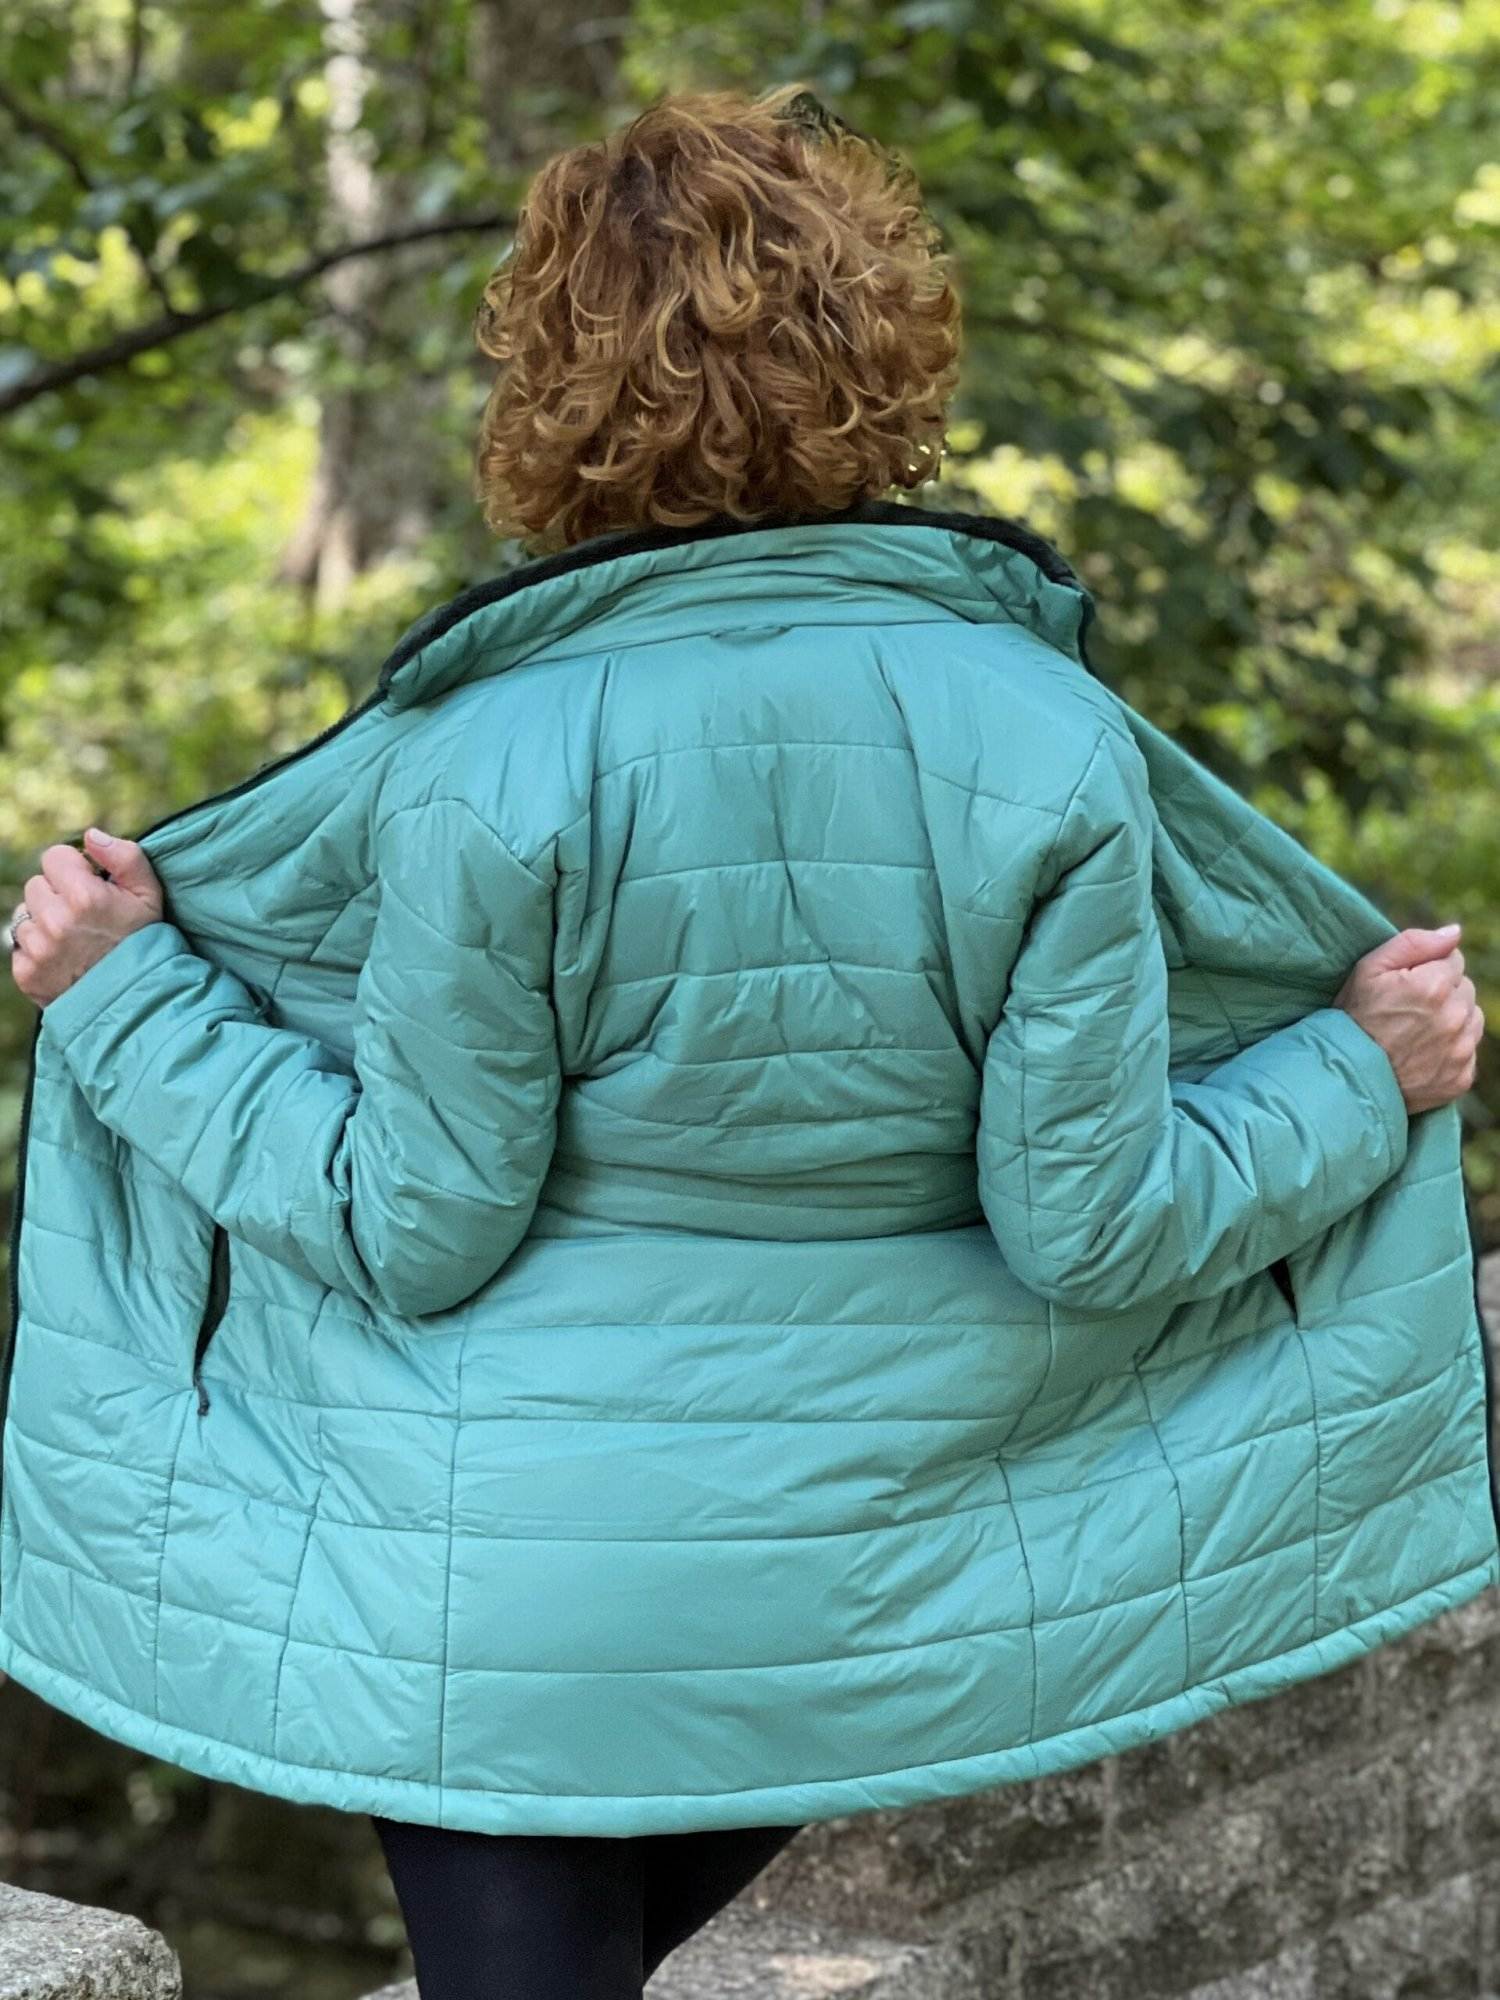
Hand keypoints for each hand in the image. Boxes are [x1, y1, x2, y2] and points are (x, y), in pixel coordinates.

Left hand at [9, 827, 164, 1008]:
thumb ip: (125, 856)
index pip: (54, 856)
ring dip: (44, 923)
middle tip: (83, 917)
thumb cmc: (143, 942)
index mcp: (84, 896)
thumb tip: (90, 835)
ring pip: (24, 915)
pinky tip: (62, 959)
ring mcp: (38, 949)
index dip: (73, 869)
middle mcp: (55, 921)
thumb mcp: (150, 895)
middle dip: (56, 895)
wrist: (137, 1001)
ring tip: (73, 941)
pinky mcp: (25, 973)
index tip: (89, 887)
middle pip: (36, 885)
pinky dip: (35, 950)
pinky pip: (18, 945)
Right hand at [1333, 923, 1484, 1115]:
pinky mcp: (1461, 1077)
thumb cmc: (1352, 1017)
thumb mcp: (1369, 969)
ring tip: (1417, 1030)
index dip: (1428, 968)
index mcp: (1435, 986)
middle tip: (1409, 1008)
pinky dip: (1452, 1049)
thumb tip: (1455, 932)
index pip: (1453, 959)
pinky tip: (1423, 1052)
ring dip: (1453, 1018)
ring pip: (1472, 1018)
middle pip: (1465, 988)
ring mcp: (1461, 1050)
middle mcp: (1455, 1017)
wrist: (1344, 1076)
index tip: (1406, 984)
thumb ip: (1414, 943)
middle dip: (1443, 992)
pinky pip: (1468, 1052)